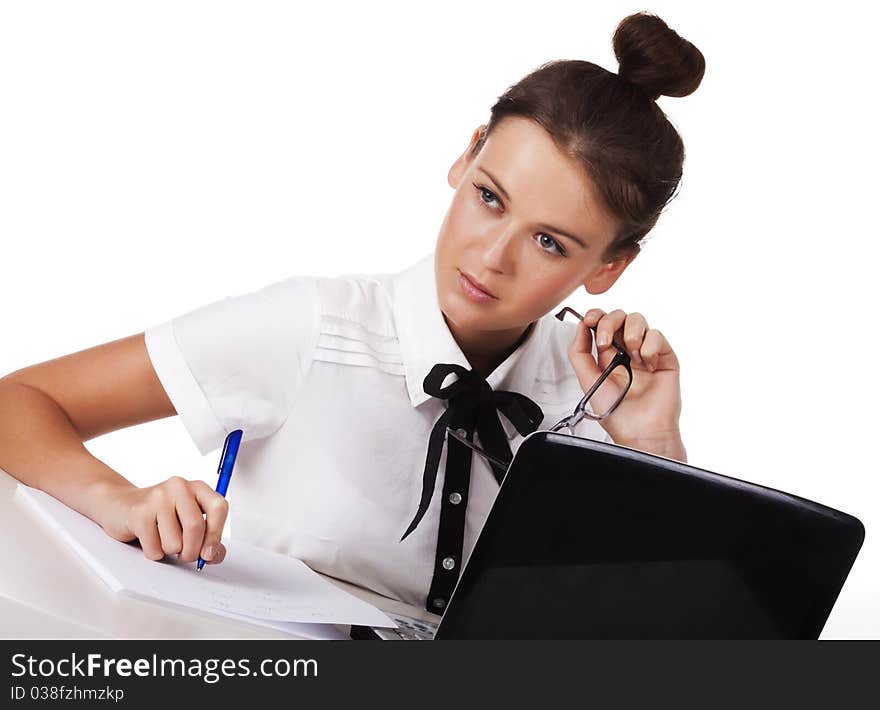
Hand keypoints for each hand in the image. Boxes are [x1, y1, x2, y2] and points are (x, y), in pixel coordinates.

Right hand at [96, 476, 227, 564]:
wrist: (121, 505)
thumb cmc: (161, 516)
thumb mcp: (189, 522)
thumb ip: (208, 538)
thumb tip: (214, 555)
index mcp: (198, 488)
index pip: (218, 508)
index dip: (216, 534)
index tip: (209, 552)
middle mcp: (179, 487)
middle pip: (196, 527)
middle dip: (192, 551)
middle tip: (185, 555)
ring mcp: (158, 497)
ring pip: (174, 543)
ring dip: (170, 552)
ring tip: (164, 540)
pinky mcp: (139, 512)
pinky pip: (154, 549)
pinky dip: (154, 553)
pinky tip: (150, 539)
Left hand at [567, 308, 681, 446]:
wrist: (640, 431)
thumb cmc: (617, 413)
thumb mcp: (587, 380)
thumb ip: (579, 352)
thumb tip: (580, 326)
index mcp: (607, 355)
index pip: (601, 322)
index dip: (595, 315)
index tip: (590, 320)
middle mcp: (626, 351)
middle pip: (618, 316)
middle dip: (609, 323)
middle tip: (605, 343)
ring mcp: (646, 352)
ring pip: (638, 319)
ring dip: (630, 333)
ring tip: (631, 357)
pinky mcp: (664, 357)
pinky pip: (657, 335)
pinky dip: (650, 346)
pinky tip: (647, 365)